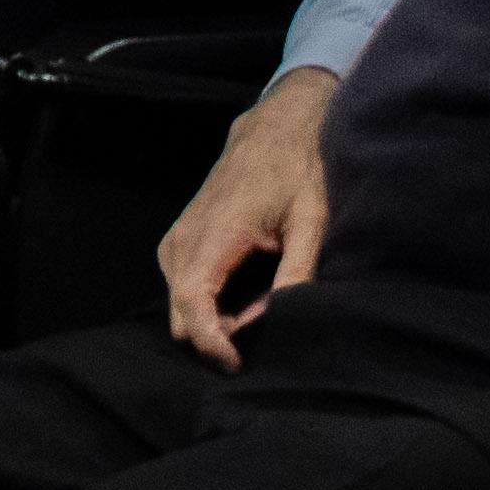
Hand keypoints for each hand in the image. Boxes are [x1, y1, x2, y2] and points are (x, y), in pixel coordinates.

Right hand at [158, 71, 335, 367]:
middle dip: (218, 335)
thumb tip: (288, 317)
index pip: (191, 303)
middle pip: (180, 313)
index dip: (210, 342)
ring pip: (179, 304)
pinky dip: (210, 301)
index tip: (237, 364)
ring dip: (215, 319)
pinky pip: (182, 286)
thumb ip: (299, 270)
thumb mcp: (312, 218)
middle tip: (266, 327)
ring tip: (262, 304)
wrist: (276, 126)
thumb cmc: (298, 168)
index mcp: (216, 232)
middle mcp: (185, 238)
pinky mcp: (179, 239)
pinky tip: (247, 291)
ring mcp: (177, 238)